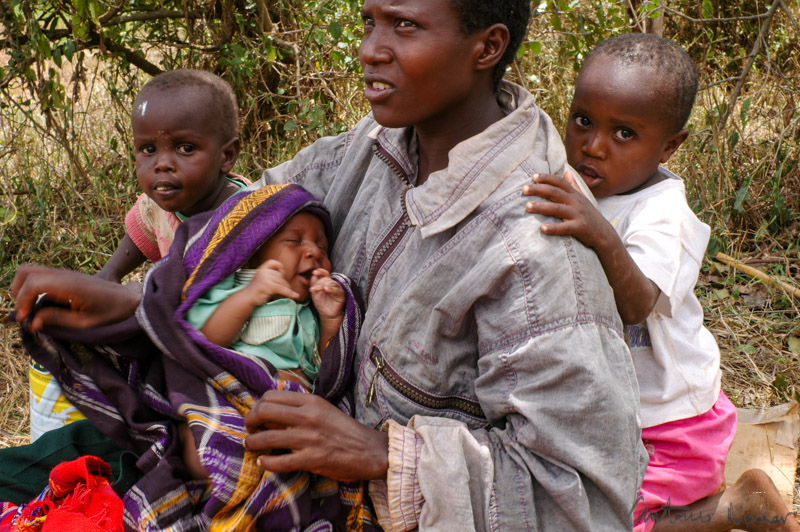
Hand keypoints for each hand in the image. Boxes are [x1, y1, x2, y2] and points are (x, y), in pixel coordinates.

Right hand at [11, 264, 141, 330]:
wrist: (127, 298)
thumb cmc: (110, 312)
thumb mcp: (85, 322)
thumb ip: (57, 320)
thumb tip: (31, 323)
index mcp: (70, 285)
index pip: (34, 283)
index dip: (22, 301)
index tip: (25, 319)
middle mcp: (64, 274)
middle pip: (26, 271)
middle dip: (18, 292)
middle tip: (24, 312)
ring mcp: (64, 273)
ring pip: (31, 271)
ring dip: (23, 288)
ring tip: (29, 309)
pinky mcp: (65, 276)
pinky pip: (41, 276)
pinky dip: (32, 288)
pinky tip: (40, 305)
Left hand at [243, 390, 388, 481]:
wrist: (368, 450)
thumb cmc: (344, 430)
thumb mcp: (323, 410)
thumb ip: (300, 407)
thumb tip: (272, 410)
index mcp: (311, 401)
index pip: (271, 395)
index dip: (258, 405)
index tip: (257, 415)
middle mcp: (308, 416)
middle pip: (264, 411)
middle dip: (250, 420)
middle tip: (250, 429)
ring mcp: (309, 438)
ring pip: (267, 437)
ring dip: (252, 442)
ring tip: (250, 445)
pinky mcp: (312, 459)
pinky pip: (279, 461)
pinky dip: (266, 462)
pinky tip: (262, 462)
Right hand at [248, 259, 299, 303]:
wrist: (247, 298)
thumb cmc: (256, 290)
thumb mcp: (262, 278)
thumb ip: (270, 275)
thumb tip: (283, 274)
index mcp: (261, 269)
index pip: (272, 262)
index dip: (279, 266)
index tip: (282, 273)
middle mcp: (263, 272)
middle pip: (279, 275)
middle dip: (284, 282)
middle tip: (285, 289)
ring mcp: (266, 279)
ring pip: (282, 282)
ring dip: (287, 288)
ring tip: (290, 293)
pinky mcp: (269, 286)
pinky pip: (283, 289)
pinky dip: (290, 293)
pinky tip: (295, 296)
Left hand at [309, 269, 344, 320]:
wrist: (326, 314)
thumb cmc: (321, 303)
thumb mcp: (315, 293)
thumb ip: (314, 284)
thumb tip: (313, 275)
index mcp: (326, 282)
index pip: (325, 274)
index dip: (320, 271)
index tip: (314, 272)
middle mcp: (333, 284)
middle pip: (327, 279)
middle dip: (319, 283)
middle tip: (313, 289)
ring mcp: (338, 289)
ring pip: (332, 283)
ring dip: (323, 285)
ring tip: (317, 289)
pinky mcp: (341, 295)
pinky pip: (337, 290)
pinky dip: (331, 289)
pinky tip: (326, 289)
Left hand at [522, 170, 609, 248]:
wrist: (604, 234)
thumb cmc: (589, 215)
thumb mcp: (583, 198)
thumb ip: (573, 185)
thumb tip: (566, 171)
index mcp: (575, 194)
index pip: (559, 182)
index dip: (547, 178)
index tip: (533, 176)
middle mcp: (576, 202)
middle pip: (555, 193)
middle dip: (539, 190)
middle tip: (524, 189)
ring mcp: (578, 214)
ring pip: (557, 209)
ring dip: (541, 207)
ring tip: (527, 207)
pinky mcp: (580, 228)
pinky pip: (565, 227)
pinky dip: (554, 228)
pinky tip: (542, 228)